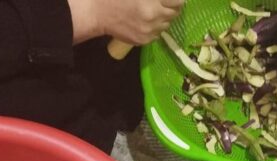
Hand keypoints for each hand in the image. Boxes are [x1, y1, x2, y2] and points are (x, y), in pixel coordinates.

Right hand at [69, 0, 183, 44]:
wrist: (97, 13)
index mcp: (151, 1)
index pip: (178, 1)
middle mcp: (154, 17)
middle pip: (175, 13)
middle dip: (171, 7)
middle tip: (163, 3)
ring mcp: (149, 31)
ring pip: (167, 24)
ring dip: (163, 17)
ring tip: (151, 11)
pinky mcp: (144, 40)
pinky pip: (157, 33)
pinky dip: (154, 27)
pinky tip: (144, 21)